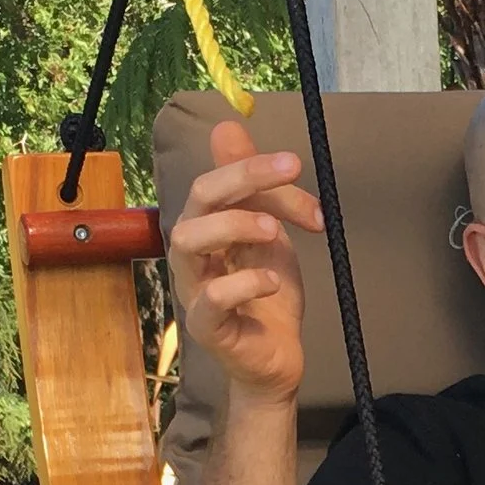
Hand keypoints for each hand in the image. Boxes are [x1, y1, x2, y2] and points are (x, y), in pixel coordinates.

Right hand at [167, 117, 325, 407]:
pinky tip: (273, 283)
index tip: (296, 166)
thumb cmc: (268, 295)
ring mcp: (195, 290)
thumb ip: (253, 188)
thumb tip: (227, 126)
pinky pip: (210, 299)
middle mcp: (194, 255)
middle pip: (197, 201)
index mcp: (207, 228)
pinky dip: (244, 284)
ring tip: (274, 231)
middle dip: (243, 178)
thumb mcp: (268, 231)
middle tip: (291, 172)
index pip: (217, 182)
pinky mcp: (208, 327)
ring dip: (235, 225)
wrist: (278, 357)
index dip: (254, 168)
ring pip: (188, 242)